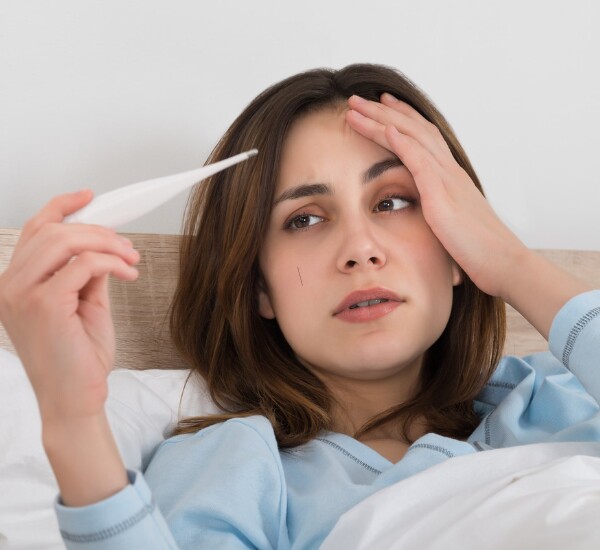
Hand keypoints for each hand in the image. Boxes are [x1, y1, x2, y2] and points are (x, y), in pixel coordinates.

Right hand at [0, 190, 139, 422]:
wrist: (76, 398)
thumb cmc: (79, 356)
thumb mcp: (85, 303)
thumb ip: (88, 271)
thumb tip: (104, 244)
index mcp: (16, 284)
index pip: (34, 231)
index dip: (61, 206)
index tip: (90, 197)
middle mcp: (11, 286)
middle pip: (53, 231)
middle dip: (98, 230)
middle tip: (127, 245)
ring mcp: (22, 295)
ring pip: (66, 241)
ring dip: (107, 244)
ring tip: (131, 258)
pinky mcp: (44, 305)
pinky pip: (83, 264)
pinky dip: (112, 263)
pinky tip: (129, 273)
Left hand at [345, 93, 529, 298]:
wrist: (504, 263)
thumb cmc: (479, 250)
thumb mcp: (451, 224)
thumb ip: (436, 210)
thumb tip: (424, 211)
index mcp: (449, 177)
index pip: (422, 137)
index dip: (400, 118)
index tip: (380, 105)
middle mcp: (449, 171)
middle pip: (412, 129)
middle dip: (382, 111)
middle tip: (356, 98)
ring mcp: (447, 181)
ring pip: (411, 138)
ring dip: (381, 120)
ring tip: (355, 107)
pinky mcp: (443, 198)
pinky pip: (421, 163)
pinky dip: (402, 143)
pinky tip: (385, 128)